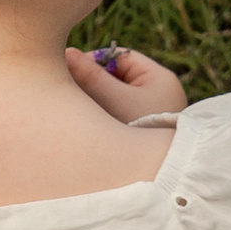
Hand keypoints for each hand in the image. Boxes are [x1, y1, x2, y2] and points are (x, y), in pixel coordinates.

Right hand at [67, 41, 186, 121]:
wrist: (157, 177)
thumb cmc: (137, 131)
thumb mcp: (112, 98)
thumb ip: (90, 74)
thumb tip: (67, 52)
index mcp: (161, 79)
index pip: (121, 58)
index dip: (96, 62)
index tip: (74, 74)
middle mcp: (162, 95)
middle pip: (119, 78)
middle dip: (97, 84)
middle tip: (76, 94)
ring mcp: (155, 115)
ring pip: (118, 97)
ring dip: (101, 102)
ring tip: (85, 112)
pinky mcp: (147, 132)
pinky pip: (122, 114)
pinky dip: (108, 117)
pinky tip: (95, 127)